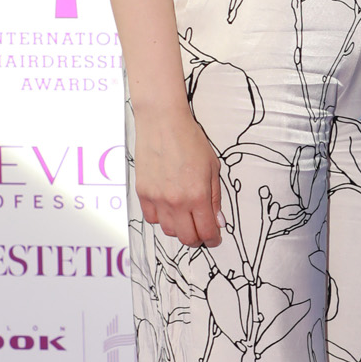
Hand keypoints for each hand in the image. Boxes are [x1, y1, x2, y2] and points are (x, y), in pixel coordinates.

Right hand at [134, 103, 222, 246]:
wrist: (162, 122)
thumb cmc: (190, 140)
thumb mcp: (213, 167)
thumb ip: (215, 197)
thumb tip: (218, 221)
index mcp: (198, 195)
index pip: (206, 231)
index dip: (213, 239)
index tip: (215, 238)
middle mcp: (176, 201)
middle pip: (187, 238)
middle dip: (197, 238)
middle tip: (201, 231)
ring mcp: (157, 199)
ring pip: (168, 230)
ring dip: (179, 228)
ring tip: (184, 216)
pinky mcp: (142, 193)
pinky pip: (151, 218)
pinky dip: (161, 218)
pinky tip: (167, 207)